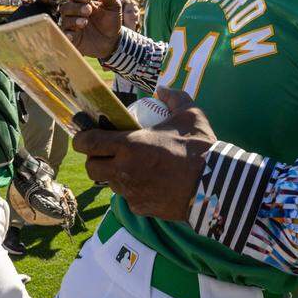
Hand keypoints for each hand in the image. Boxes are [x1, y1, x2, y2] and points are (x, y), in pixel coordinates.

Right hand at [60, 0, 122, 58]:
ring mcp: (72, 26)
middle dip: (76, 7)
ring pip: (65, 20)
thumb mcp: (113, 7)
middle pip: (66, 7)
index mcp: (83, 3)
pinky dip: (66, 35)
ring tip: (84, 22)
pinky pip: (64, 36)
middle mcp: (74, 13)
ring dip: (73, 20)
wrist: (113, 41)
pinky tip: (72, 35)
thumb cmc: (111, 22)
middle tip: (88, 10)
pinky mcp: (72, 38)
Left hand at [73, 87, 215, 220]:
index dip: (82, 138)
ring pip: (109, 183)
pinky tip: (150, 183)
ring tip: (133, 167)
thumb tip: (163, 89)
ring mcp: (131, 192)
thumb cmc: (200, 148)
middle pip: (91, 167)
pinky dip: (133, 190)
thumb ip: (174, 98)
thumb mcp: (190, 115)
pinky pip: (128, 198)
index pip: (88, 143)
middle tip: (108, 152)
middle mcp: (124, 170)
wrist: (215, 185)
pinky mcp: (140, 208)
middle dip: (95, 159)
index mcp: (130, 145)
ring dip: (115, 174)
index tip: (86, 135)